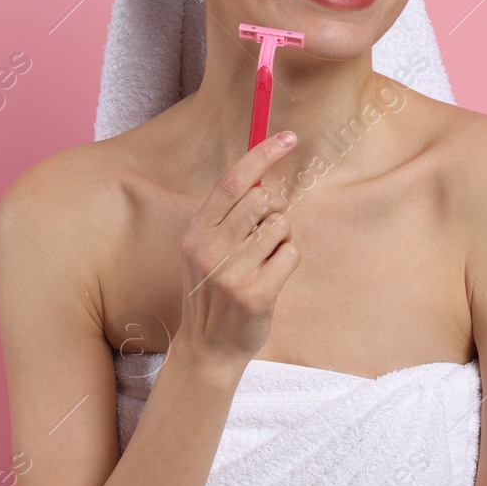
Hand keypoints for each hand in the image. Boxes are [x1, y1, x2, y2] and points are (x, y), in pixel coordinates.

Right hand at [176, 131, 300, 366]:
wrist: (208, 348)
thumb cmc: (214, 291)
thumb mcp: (204, 250)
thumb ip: (227, 216)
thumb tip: (266, 179)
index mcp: (195, 232)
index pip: (233, 182)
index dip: (263, 154)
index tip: (288, 137)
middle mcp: (209, 249)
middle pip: (262, 199)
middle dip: (276, 208)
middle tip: (269, 230)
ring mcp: (232, 273)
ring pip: (281, 226)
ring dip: (282, 238)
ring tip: (266, 259)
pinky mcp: (256, 294)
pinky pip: (291, 253)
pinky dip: (288, 260)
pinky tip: (271, 277)